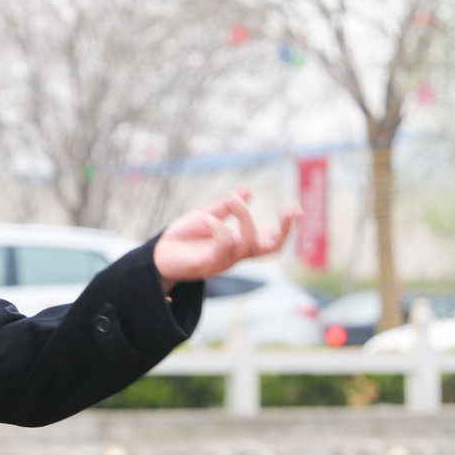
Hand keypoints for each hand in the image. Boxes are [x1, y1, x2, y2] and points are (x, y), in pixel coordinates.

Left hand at [153, 187, 301, 291]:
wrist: (157, 255)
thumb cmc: (183, 238)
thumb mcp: (206, 215)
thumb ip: (226, 207)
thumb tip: (248, 190)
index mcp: (240, 242)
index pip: (271, 238)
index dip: (287, 226)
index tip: (297, 207)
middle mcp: (237, 253)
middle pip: (271, 248)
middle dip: (285, 230)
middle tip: (291, 210)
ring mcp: (224, 260)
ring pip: (247, 243)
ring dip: (244, 217)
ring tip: (233, 200)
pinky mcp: (207, 264)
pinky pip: (222, 248)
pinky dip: (220, 230)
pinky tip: (209, 219)